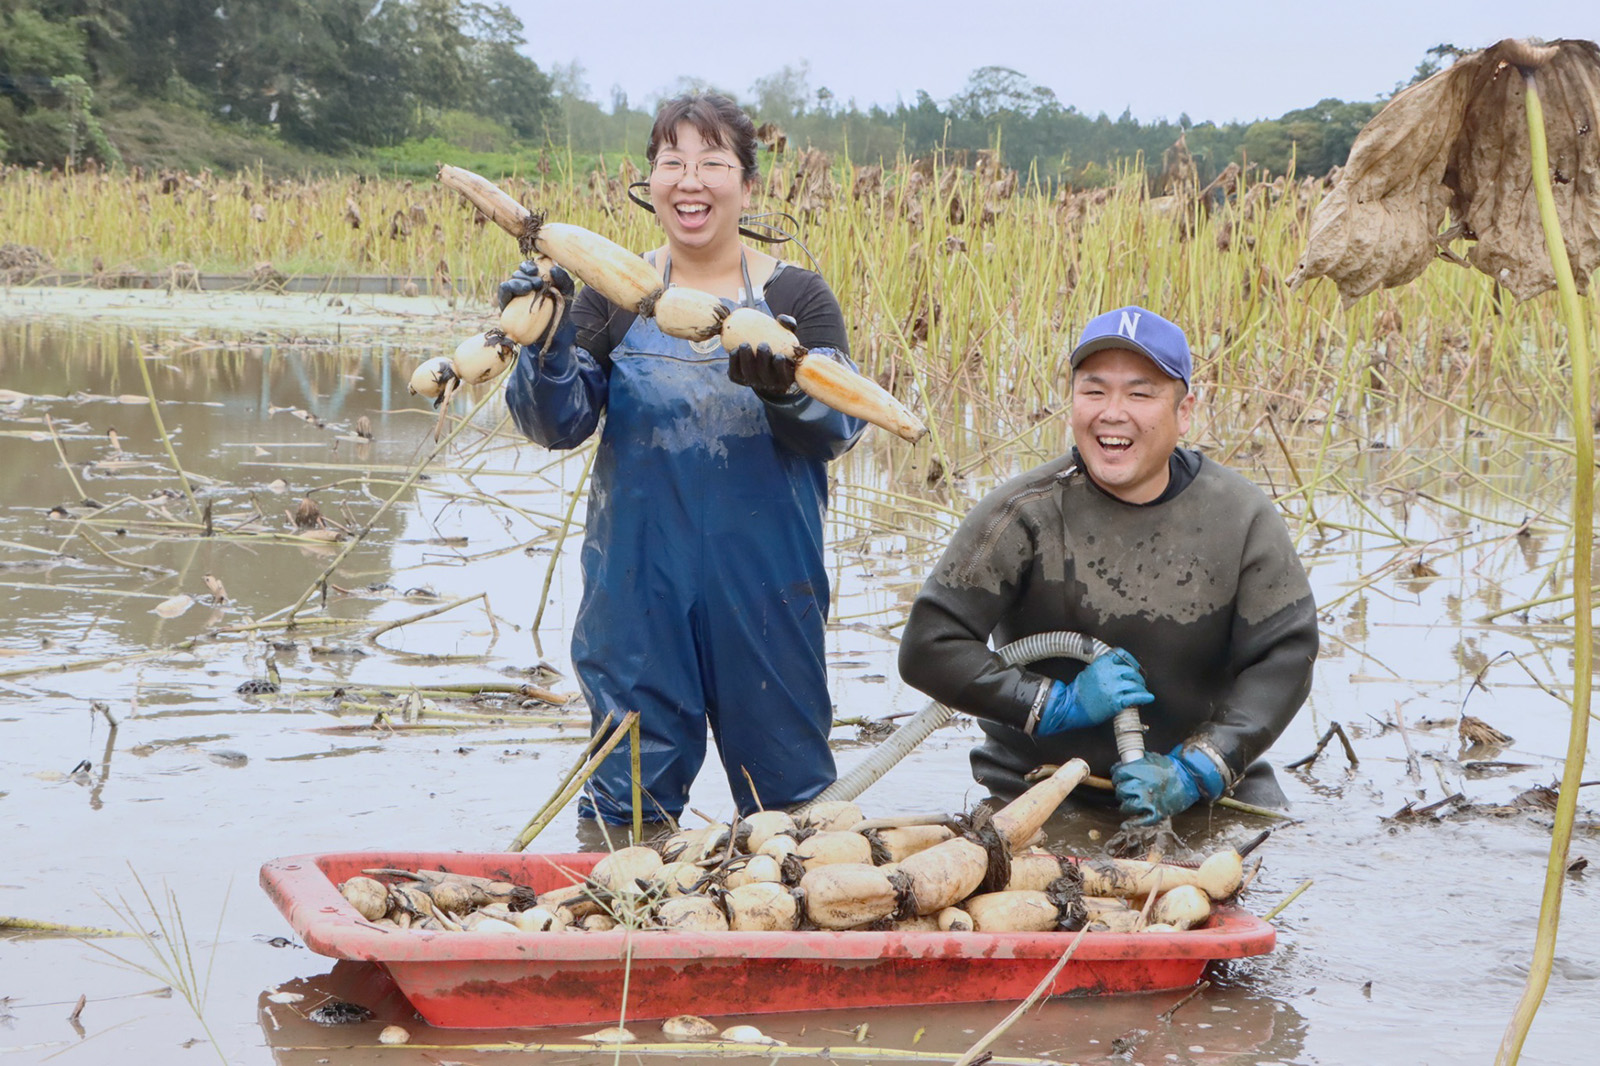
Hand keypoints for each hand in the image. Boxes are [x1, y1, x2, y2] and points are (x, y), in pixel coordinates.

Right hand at [496, 259, 573, 311]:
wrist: (556, 331)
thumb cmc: (561, 309)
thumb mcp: (567, 292)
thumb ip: (563, 278)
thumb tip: (553, 269)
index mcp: (535, 278)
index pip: (528, 267)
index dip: (529, 266)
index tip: (536, 270)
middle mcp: (523, 285)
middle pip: (519, 273)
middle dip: (526, 274)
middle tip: (537, 282)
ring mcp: (514, 294)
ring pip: (511, 280)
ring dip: (519, 281)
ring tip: (529, 287)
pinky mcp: (507, 304)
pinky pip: (503, 292)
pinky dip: (508, 287)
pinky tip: (518, 291)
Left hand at [727, 314, 800, 397]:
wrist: (761, 357)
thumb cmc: (778, 344)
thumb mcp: (786, 336)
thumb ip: (788, 326)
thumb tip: (781, 319)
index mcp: (784, 377)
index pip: (784, 376)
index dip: (780, 368)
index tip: (779, 355)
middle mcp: (768, 384)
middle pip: (764, 376)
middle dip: (763, 361)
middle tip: (763, 345)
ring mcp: (753, 383)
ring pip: (748, 375)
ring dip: (746, 360)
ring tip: (744, 345)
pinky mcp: (739, 380)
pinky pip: (735, 374)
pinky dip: (734, 362)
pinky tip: (734, 350)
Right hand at [1035, 648, 1151, 734]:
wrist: (1070, 707)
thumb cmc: (1077, 692)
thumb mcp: (1088, 672)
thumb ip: (1102, 668)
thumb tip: (1115, 668)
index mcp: (1101, 663)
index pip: (1121, 654)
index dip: (1131, 660)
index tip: (1135, 666)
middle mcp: (1109, 672)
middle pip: (1132, 670)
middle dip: (1138, 677)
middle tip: (1139, 683)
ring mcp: (1114, 687)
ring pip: (1136, 684)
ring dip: (1141, 688)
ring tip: (1142, 691)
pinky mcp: (1116, 701)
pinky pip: (1136, 697)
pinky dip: (1145, 697)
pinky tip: (1148, 698)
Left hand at [1112, 746, 1224, 825]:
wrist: (1189, 777)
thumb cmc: (1170, 768)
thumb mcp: (1151, 759)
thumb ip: (1135, 762)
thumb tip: (1120, 765)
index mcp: (1141, 771)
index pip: (1119, 774)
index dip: (1117, 775)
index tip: (1119, 777)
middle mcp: (1143, 786)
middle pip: (1121, 790)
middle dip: (1122, 789)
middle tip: (1126, 789)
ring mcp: (1149, 801)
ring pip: (1126, 806)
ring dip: (1126, 804)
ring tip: (1130, 801)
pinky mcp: (1156, 813)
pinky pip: (1138, 822)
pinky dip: (1130, 824)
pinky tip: (1125, 824)